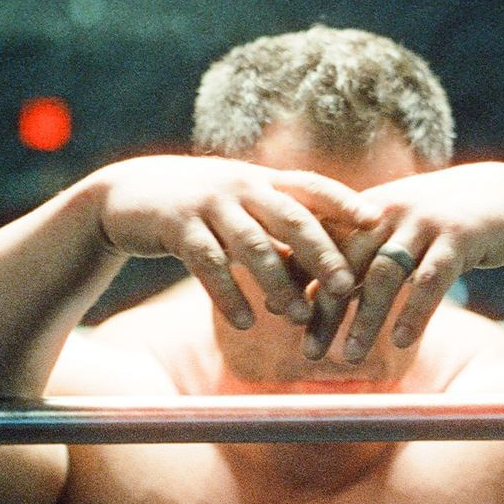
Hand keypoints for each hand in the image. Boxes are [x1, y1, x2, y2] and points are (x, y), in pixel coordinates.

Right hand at [95, 156, 371, 329]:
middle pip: (291, 217)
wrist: (125, 195)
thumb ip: (277, 230)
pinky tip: (246, 323)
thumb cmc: (197, 209)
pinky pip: (209, 263)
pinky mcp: (177, 226)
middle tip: (346, 287)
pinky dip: (230, 295)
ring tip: (298, 318)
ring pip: (253, 244)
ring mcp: (208, 203)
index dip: (345, 201)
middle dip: (321, 253)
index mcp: (260, 180)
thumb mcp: (239, 210)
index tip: (378, 221)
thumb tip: (328, 264)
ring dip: (278, 283)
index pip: (311, 186)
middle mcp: (240, 185)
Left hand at [309, 162, 503, 361]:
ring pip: (384, 274)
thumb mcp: (392, 231)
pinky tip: (400, 342)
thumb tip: (301, 293)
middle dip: (325, 309)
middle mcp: (388, 211)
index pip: (322, 245)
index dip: (299, 276)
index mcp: (365, 209)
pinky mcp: (459, 236)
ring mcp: (424, 222)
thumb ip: (351, 257)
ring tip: (350, 357)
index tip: (276, 313)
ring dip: (365, 318)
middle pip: (345, 262)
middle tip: (310, 352)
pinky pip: (431, 279)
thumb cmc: (437, 222)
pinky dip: (414, 312)